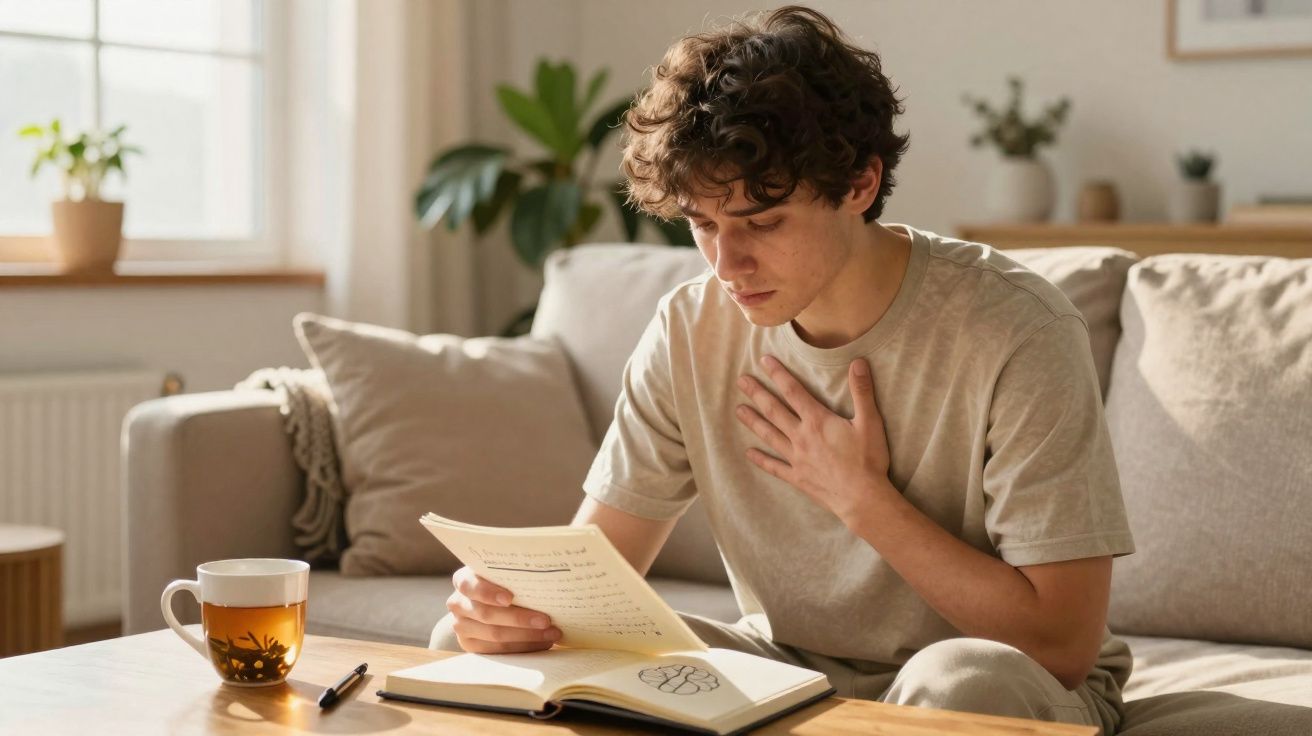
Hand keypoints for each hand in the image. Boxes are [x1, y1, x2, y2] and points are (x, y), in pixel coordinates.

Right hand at [446, 566, 561, 653]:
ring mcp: (461, 626)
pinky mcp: (469, 645)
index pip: (469, 585)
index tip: (510, 598)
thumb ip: (513, 575)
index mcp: (463, 580)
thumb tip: (544, 578)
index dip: (488, 592)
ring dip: (527, 635)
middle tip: (545, 620)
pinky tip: (542, 643)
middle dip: (519, 618)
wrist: (487, 602)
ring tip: (551, 633)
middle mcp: (457, 603)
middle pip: (487, 614)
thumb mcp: (503, 574)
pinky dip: (522, 646)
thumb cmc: (502, 582)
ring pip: (494, 634)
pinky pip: (497, 650)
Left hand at [735, 354, 892, 526]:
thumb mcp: (870, 422)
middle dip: (757, 394)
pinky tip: (748, 453)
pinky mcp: (797, 477)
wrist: (863, 498)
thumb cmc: (868, 460)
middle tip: (741, 381)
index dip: (778, 374)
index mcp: (818, 421)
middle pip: (775, 411)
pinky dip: (761, 459)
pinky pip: (774, 467)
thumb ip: (862, 391)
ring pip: (769, 435)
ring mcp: (796, 458)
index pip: (793, 391)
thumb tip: (858, 362)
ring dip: (753, 422)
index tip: (764, 361)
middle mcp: (802, 437)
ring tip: (738, 410)